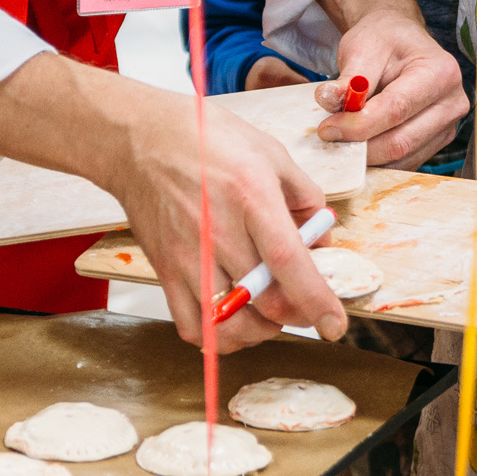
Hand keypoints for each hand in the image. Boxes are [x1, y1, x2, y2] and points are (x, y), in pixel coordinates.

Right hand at [0, 59, 345, 353]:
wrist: (140, 140)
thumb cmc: (205, 138)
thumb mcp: (270, 153)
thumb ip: (305, 197)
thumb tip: (322, 238)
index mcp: (251, 197)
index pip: (288, 263)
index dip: (316, 301)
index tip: (336, 325)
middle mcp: (218, 232)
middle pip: (263, 302)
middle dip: (295, 316)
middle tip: (303, 306)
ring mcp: (187, 256)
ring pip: (228, 326)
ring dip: (259, 332)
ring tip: (269, 315)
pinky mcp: (165, 271)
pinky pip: (192, 327)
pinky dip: (218, 336)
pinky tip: (233, 317)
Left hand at [309, 0, 463, 166]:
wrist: (401, 43)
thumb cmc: (385, 40)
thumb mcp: (363, 47)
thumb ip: (348, 78)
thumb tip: (326, 100)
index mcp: (440, 72)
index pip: (396, 109)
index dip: (358, 124)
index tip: (327, 128)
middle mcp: (452, 102)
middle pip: (401, 141)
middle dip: (360, 145)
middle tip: (328, 137)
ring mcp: (448, 127)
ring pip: (401, 157)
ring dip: (366, 155)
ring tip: (341, 138)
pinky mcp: (436, 142)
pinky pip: (404, 162)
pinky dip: (377, 159)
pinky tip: (359, 143)